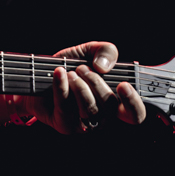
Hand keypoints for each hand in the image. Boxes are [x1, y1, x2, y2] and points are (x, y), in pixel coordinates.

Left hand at [26, 41, 145, 133]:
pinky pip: (66, 107)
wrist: (39, 75)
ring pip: (89, 109)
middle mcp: (102, 117)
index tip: (122, 85)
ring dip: (79, 85)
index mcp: (114, 103)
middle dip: (95, 82)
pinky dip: (62, 86)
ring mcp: (83, 124)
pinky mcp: (64, 125)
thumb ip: (106, 51)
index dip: (133, 103)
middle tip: (82, 68)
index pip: (135, 114)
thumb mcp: (90, 51)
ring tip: (70, 72)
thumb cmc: (70, 66)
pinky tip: (59, 73)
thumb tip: (103, 67)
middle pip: (109, 107)